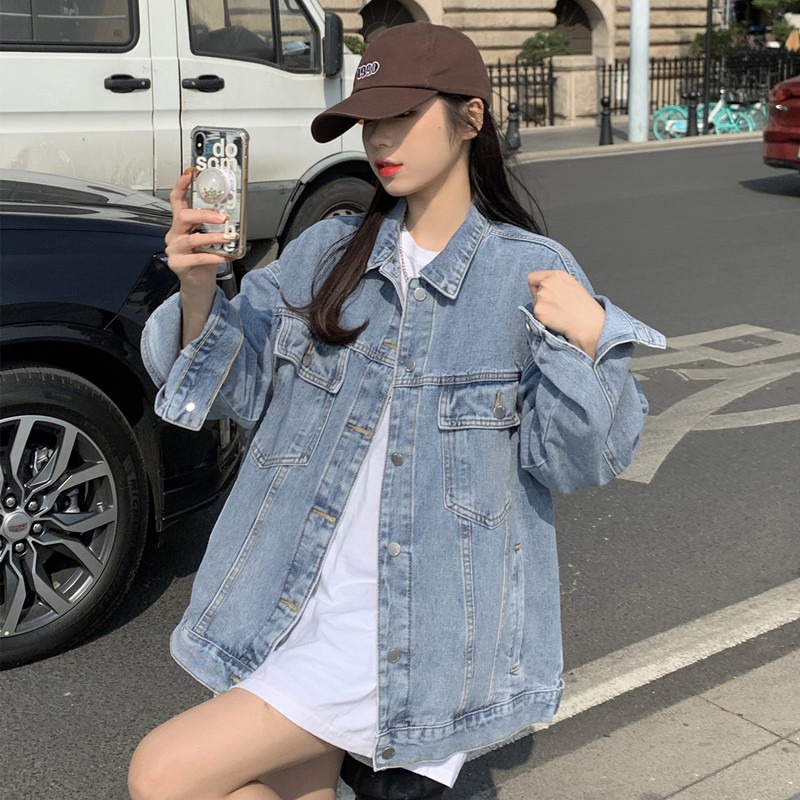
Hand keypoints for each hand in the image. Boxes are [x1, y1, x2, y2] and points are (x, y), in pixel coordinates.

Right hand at [165, 170, 231, 344]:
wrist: (198, 285)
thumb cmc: (204, 260)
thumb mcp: (210, 239)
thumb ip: (215, 227)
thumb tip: (231, 214)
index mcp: (181, 224)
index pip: (176, 200)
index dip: (182, 185)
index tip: (190, 173)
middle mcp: (175, 234)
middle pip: (183, 216)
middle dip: (203, 214)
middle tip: (220, 216)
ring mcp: (175, 249)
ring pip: (192, 238)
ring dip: (212, 237)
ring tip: (227, 237)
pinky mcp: (178, 264)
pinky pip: (197, 258)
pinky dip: (213, 256)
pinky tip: (224, 256)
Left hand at [527, 270, 604, 358]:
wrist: (587, 323)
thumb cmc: (585, 307)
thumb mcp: (573, 286)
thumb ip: (557, 284)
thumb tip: (547, 288)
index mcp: (557, 275)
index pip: (533, 278)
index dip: (536, 286)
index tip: (541, 293)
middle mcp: (547, 283)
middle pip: (535, 293)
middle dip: (541, 300)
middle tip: (556, 307)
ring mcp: (541, 297)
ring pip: (535, 304)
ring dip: (543, 310)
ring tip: (558, 314)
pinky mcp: (538, 310)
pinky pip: (536, 316)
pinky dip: (543, 320)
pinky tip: (556, 320)